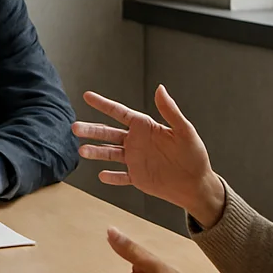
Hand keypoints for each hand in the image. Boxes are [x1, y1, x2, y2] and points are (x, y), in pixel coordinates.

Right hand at [73, 86, 224, 225]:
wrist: (197, 184)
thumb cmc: (194, 155)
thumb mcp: (184, 131)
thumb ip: (170, 111)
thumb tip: (160, 88)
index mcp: (145, 127)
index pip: (119, 112)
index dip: (103, 104)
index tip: (87, 96)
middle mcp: (136, 141)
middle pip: (108, 133)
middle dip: (91, 129)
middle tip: (74, 127)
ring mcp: (135, 159)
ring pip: (109, 153)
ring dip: (96, 152)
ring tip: (82, 151)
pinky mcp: (137, 177)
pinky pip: (120, 176)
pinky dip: (111, 177)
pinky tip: (101, 175)